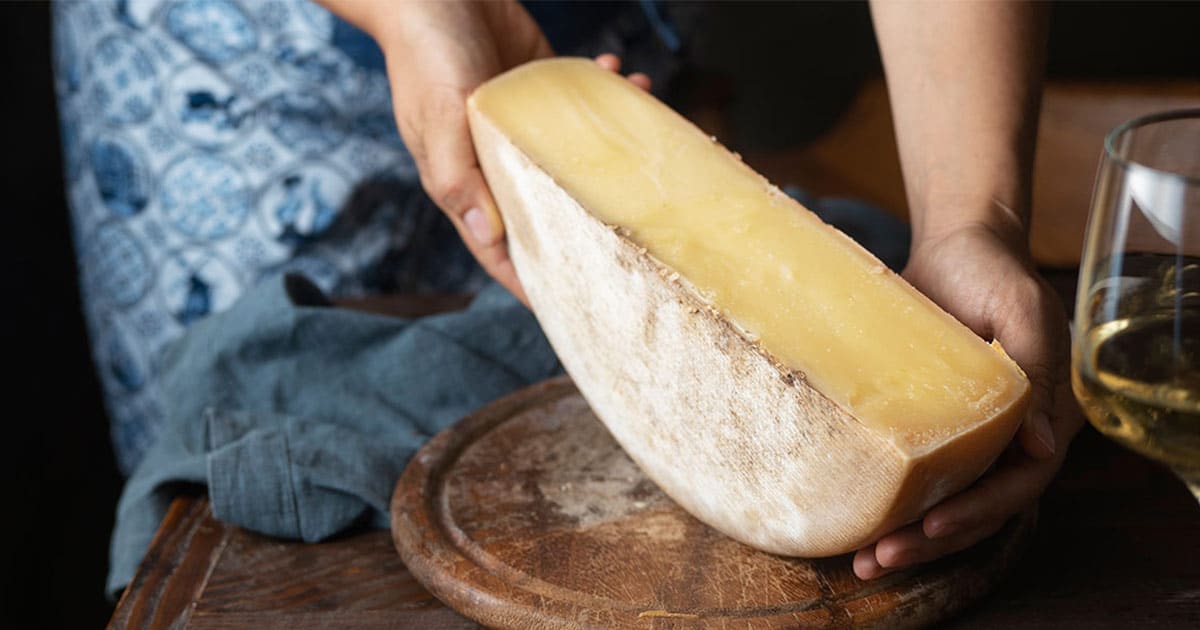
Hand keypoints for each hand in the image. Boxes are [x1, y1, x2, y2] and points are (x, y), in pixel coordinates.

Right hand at [348, 1, 648, 303]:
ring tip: (645, 122)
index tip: (572, 307)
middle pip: (550, 209)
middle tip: (643, 232)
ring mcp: (523, 126)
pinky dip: (608, 91)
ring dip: (614, 147)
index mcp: (468, 180)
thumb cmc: (425, 53)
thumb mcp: (438, 117)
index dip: (533, 280)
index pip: (501, 247)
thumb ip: (461, 176)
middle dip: (593, 221)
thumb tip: (488, 234)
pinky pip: (583, 104)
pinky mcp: (541, 88)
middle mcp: (499, 161)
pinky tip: (623, 73)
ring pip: (577, 155)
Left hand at [853, 223, 1084, 578]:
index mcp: (1045, 417)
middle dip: (933, 540)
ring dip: (909, 535)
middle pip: (980, 507)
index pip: (1019, 483)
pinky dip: (891, 502)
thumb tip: (1040, 444)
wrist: (955, 247)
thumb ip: (1035, 368)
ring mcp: (972, 437)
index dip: (978, 512)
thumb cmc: (994, 271)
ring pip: (946, 500)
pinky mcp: (933, 428)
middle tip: (882, 558)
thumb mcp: (1023, 309)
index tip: (931, 525)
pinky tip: (855, 522)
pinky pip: (917, 475)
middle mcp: (1011, 438)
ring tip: (864, 561)